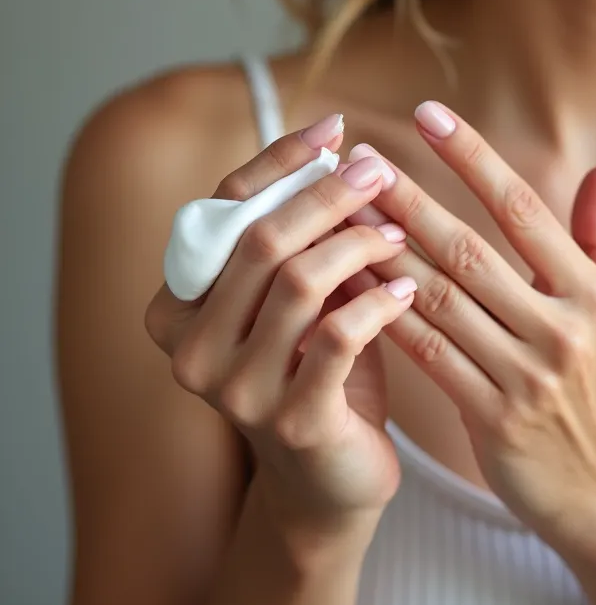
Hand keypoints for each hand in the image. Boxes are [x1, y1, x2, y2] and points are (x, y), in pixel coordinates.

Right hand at [145, 115, 415, 538]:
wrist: (327, 479)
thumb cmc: (314, 373)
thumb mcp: (296, 302)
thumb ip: (302, 242)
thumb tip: (344, 159)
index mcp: (177, 306)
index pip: (223, 209)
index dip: (279, 161)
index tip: (334, 126)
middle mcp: (190, 347)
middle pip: (260, 239)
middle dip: (327, 194)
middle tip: (379, 169)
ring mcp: (235, 390)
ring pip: (300, 280)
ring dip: (359, 243)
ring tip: (398, 231)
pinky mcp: (291, 420)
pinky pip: (340, 335)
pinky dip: (381, 301)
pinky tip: (410, 287)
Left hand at [343, 102, 595, 561]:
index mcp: (592, 292)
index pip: (523, 209)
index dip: (472, 157)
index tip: (426, 114)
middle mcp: (562, 328)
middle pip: (468, 249)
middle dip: (408, 199)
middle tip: (359, 159)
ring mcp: (526, 375)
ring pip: (438, 298)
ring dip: (384, 251)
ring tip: (342, 212)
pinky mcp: (492, 416)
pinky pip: (426, 351)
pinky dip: (385, 313)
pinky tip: (350, 282)